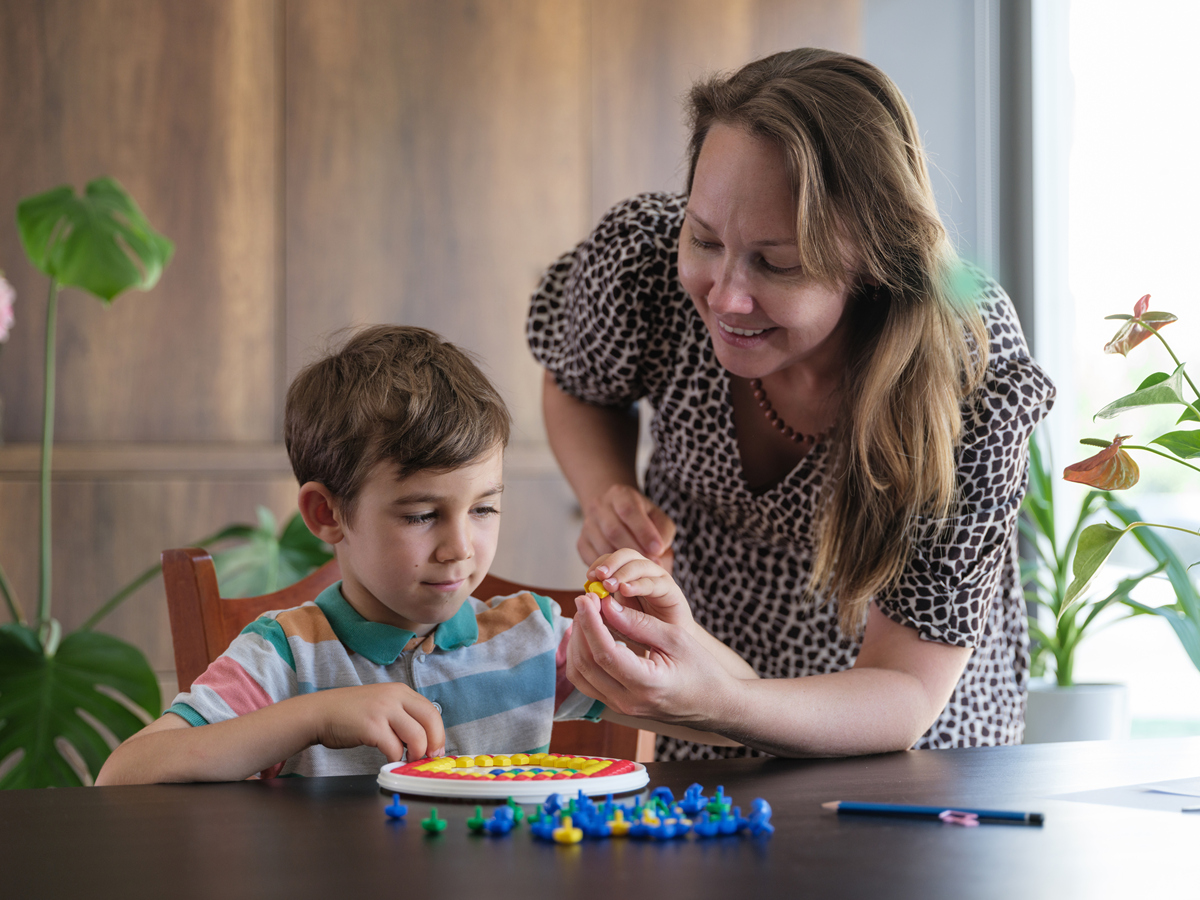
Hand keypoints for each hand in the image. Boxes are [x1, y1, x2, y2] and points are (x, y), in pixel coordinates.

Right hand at [311, 683, 444, 761]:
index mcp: (401, 691)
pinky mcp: (371, 726)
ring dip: (415, 754)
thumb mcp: (383, 705)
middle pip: (431, 721)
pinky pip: (394, 748)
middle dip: (434, 744)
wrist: (320, 712)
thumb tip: (424, 740)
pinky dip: (395, 758)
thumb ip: (403, 716)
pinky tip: (389, 759)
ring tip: (406, 760)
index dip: (438, 733)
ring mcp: (383, 710)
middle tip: (427, 758)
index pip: (432, 711)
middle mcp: (395, 697)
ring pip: (417, 737)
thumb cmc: (352, 714)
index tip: (436, 749)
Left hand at [566, 591, 735, 724]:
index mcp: (647, 685)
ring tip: (588, 615)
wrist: (714, 704)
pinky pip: (587, 681)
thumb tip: (606, 605)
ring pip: (580, 675)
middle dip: (581, 628)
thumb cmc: (703, 671)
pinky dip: (582, 656)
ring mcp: (620, 706)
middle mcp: (628, 701)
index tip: (585, 597)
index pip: (605, 653)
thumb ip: (639, 624)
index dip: (590, 623)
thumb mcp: (677, 639)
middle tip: (586, 600)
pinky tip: (590, 635)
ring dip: (577, 642)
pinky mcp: (616, 704)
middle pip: (586, 664)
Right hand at [578, 484, 675, 569]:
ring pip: (602, 547)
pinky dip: (609, 568)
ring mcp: (587, 525)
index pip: (629, 510)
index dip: (643, 531)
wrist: (614, 513)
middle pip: (613, 530)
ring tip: (640, 571)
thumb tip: (658, 552)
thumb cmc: (642, 518)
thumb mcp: (657, 518)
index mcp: (620, 494)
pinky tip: (622, 572)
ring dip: (622, 563)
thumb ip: (662, 532)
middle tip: (651, 564)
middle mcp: (599, 506)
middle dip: (634, 550)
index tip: (657, 550)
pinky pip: (592, 559)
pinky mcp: (582, 542)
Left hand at [585, 548, 693, 628]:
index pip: (613, 559)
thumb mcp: (617, 620)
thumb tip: (587, 599)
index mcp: (629, 575)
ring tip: (608, 585)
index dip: (600, 563)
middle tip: (598, 575)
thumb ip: (604, 609)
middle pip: (627, 554)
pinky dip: (638, 584)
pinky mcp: (672, 591)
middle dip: (610, 563)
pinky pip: (654, 582)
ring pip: (640, 564)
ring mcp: (659, 579)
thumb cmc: (643, 633)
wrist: (671, 647)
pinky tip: (625, 590)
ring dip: (622, 573)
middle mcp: (645, 573)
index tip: (589, 576)